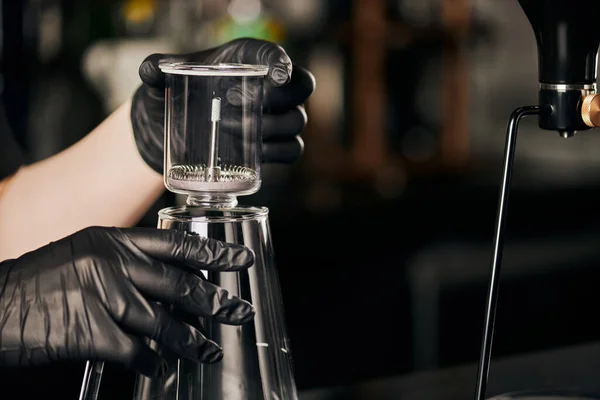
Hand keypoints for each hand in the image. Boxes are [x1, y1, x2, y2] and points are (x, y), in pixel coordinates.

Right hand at [0, 226, 254, 376]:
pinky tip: (158, 367)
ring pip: (164, 322)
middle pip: (180, 284)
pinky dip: (151, 361)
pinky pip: (137, 350)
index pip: (177, 244)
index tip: (242, 258)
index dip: (215, 251)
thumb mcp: (83, 257)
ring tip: (209, 349)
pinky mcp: (92, 331)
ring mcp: (103, 296)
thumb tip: (168, 283)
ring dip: (190, 340)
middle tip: (240, 311)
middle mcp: (112, 264)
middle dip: (216, 300)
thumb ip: (125, 264)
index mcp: (112, 241)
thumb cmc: (38, 284)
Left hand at [131, 37, 315, 173]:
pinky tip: (255, 153)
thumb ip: (154, 69)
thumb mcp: (161, 78)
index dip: (284, 63)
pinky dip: (279, 152)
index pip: (276, 55)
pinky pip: (293, 149)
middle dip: (275, 100)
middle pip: (300, 88)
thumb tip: (151, 71)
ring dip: (269, 129)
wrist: (176, 126)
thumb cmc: (178, 92)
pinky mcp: (276, 144)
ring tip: (232, 131)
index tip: (276, 76)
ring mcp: (279, 115)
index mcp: (249, 59)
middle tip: (234, 105)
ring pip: (296, 121)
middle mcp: (271, 85)